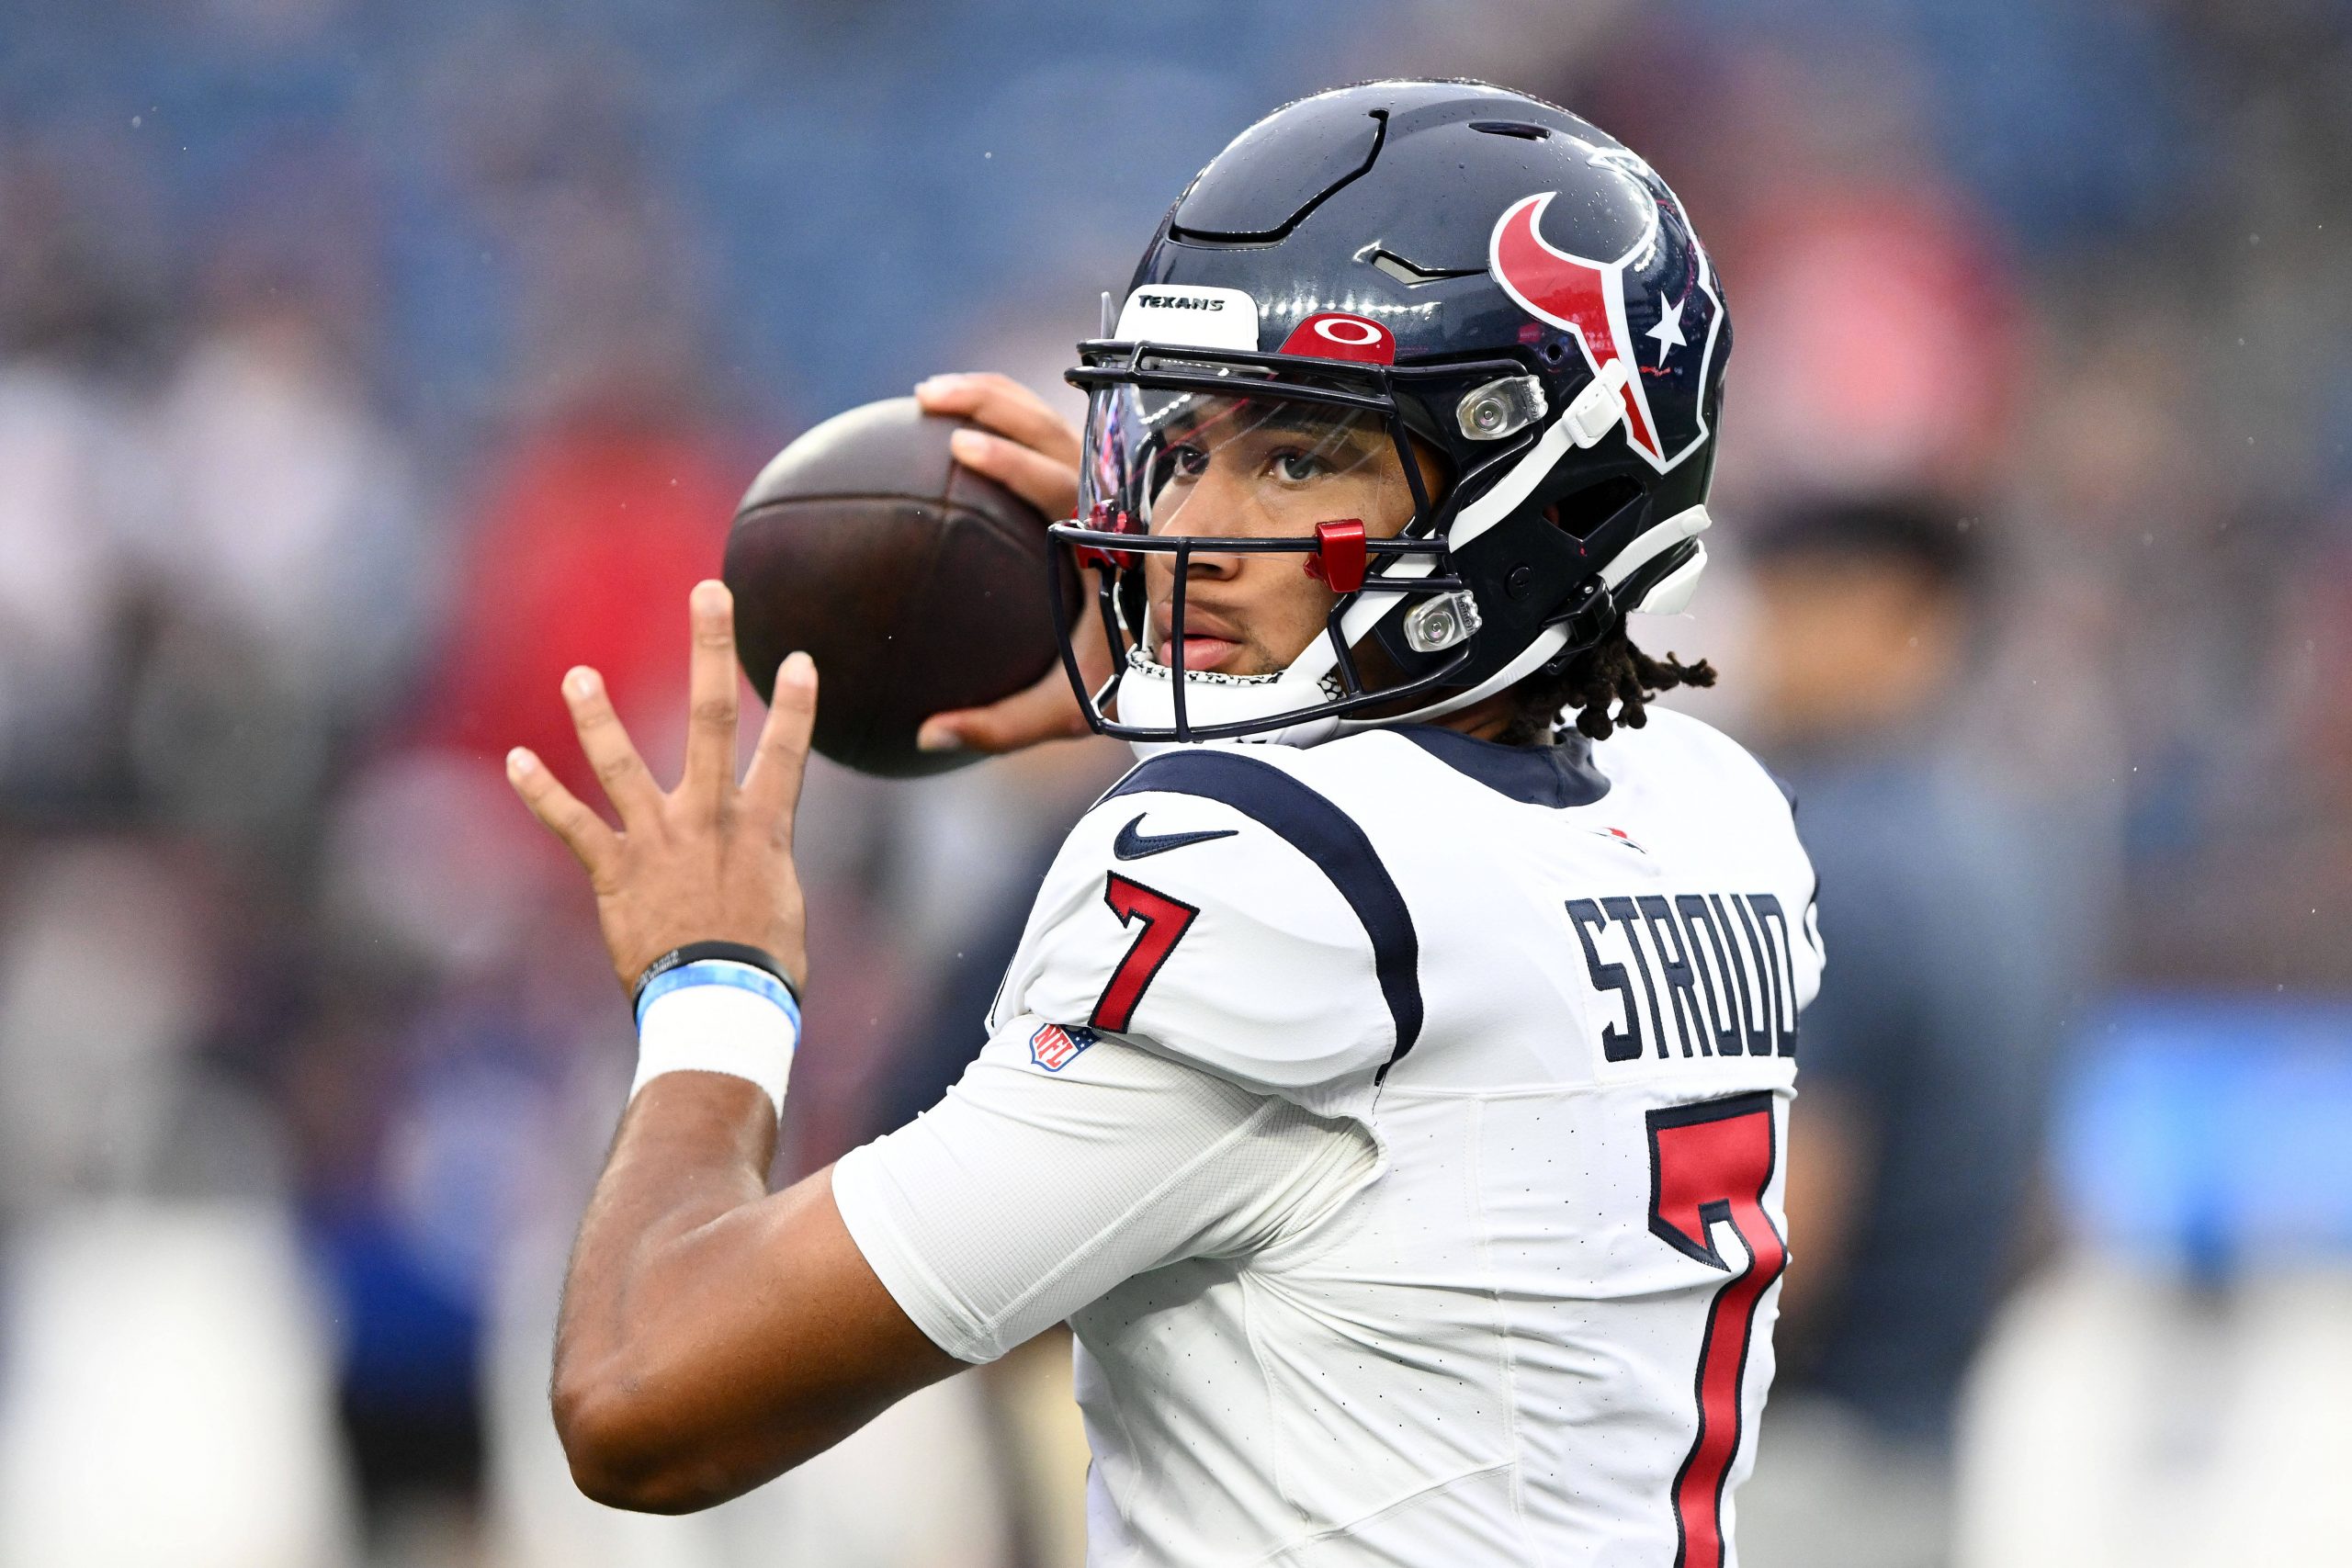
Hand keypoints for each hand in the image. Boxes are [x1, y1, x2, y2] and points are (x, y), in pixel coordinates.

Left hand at [508, 580, 814, 994]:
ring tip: (578, 677)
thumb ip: (763, 865)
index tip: (794, 657)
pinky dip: (541, 794)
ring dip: (598, 717)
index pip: (786, 750)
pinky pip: (571, 826)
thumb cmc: (762, 968)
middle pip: (713, 719)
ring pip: (622, 764)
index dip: (793, 703)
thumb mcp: (782, 905)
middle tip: (707, 592)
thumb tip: (756, 860)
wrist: (720, 1004)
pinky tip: (515, 762)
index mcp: (762, 827)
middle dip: (710, 648)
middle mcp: (709, 817)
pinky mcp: (615, 872)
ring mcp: (658, 840)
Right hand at [911, 372, 1114, 754]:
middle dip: (988, 403)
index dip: (1011, 461)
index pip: (1056, 486)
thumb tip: (926, 736)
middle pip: (1049, 429)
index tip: (961, 446)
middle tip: (926, 398)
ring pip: (1049, 421)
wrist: (1190, 662)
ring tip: (929, 397)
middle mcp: (1112, 504)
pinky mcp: (1100, 486)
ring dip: (991, 400)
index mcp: (1108, 545)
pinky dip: (1006, 423)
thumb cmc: (1128, 682)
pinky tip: (957, 427)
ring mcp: (1108, 487)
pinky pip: (1051, 441)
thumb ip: (1001, 725)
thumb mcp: (1069, 709)